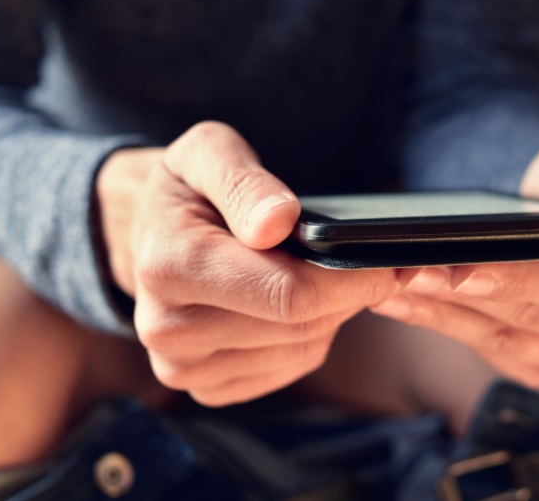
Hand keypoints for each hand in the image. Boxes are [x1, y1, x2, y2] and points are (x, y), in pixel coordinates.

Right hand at [96, 122, 398, 405]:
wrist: (150, 231)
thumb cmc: (188, 187)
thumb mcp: (208, 152)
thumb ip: (244, 181)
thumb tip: (278, 222)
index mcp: (168, 267)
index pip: (286, 292)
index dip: (350, 278)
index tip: (388, 259)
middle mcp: (166, 330)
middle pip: (300, 325)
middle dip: (348, 292)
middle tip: (375, 261)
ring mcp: (183, 367)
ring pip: (301, 349)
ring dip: (331, 313)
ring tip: (329, 272)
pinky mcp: (206, 387)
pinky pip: (289, 368)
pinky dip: (310, 335)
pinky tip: (300, 303)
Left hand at [371, 135, 538, 398]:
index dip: (525, 278)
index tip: (469, 267)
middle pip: (534, 317)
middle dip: (467, 294)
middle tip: (409, 270)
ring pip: (502, 338)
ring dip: (441, 311)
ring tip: (391, 281)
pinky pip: (484, 350)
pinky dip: (436, 323)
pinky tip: (395, 302)